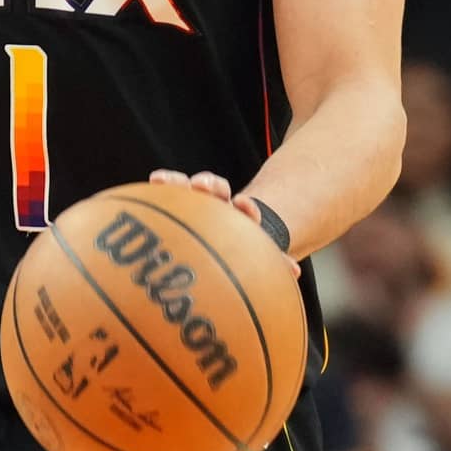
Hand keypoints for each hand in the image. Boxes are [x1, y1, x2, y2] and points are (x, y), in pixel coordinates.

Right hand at [146, 170, 300, 275]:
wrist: (228, 244)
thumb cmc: (241, 253)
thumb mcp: (256, 258)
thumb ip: (273, 263)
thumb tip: (294, 272)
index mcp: (240, 221)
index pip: (245, 211)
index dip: (245, 208)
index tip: (242, 203)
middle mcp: (220, 208)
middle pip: (217, 191)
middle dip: (210, 185)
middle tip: (201, 185)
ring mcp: (199, 204)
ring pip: (190, 188)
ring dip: (180, 182)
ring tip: (163, 179)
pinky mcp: (181, 202)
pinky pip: (172, 190)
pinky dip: (166, 181)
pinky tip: (155, 178)